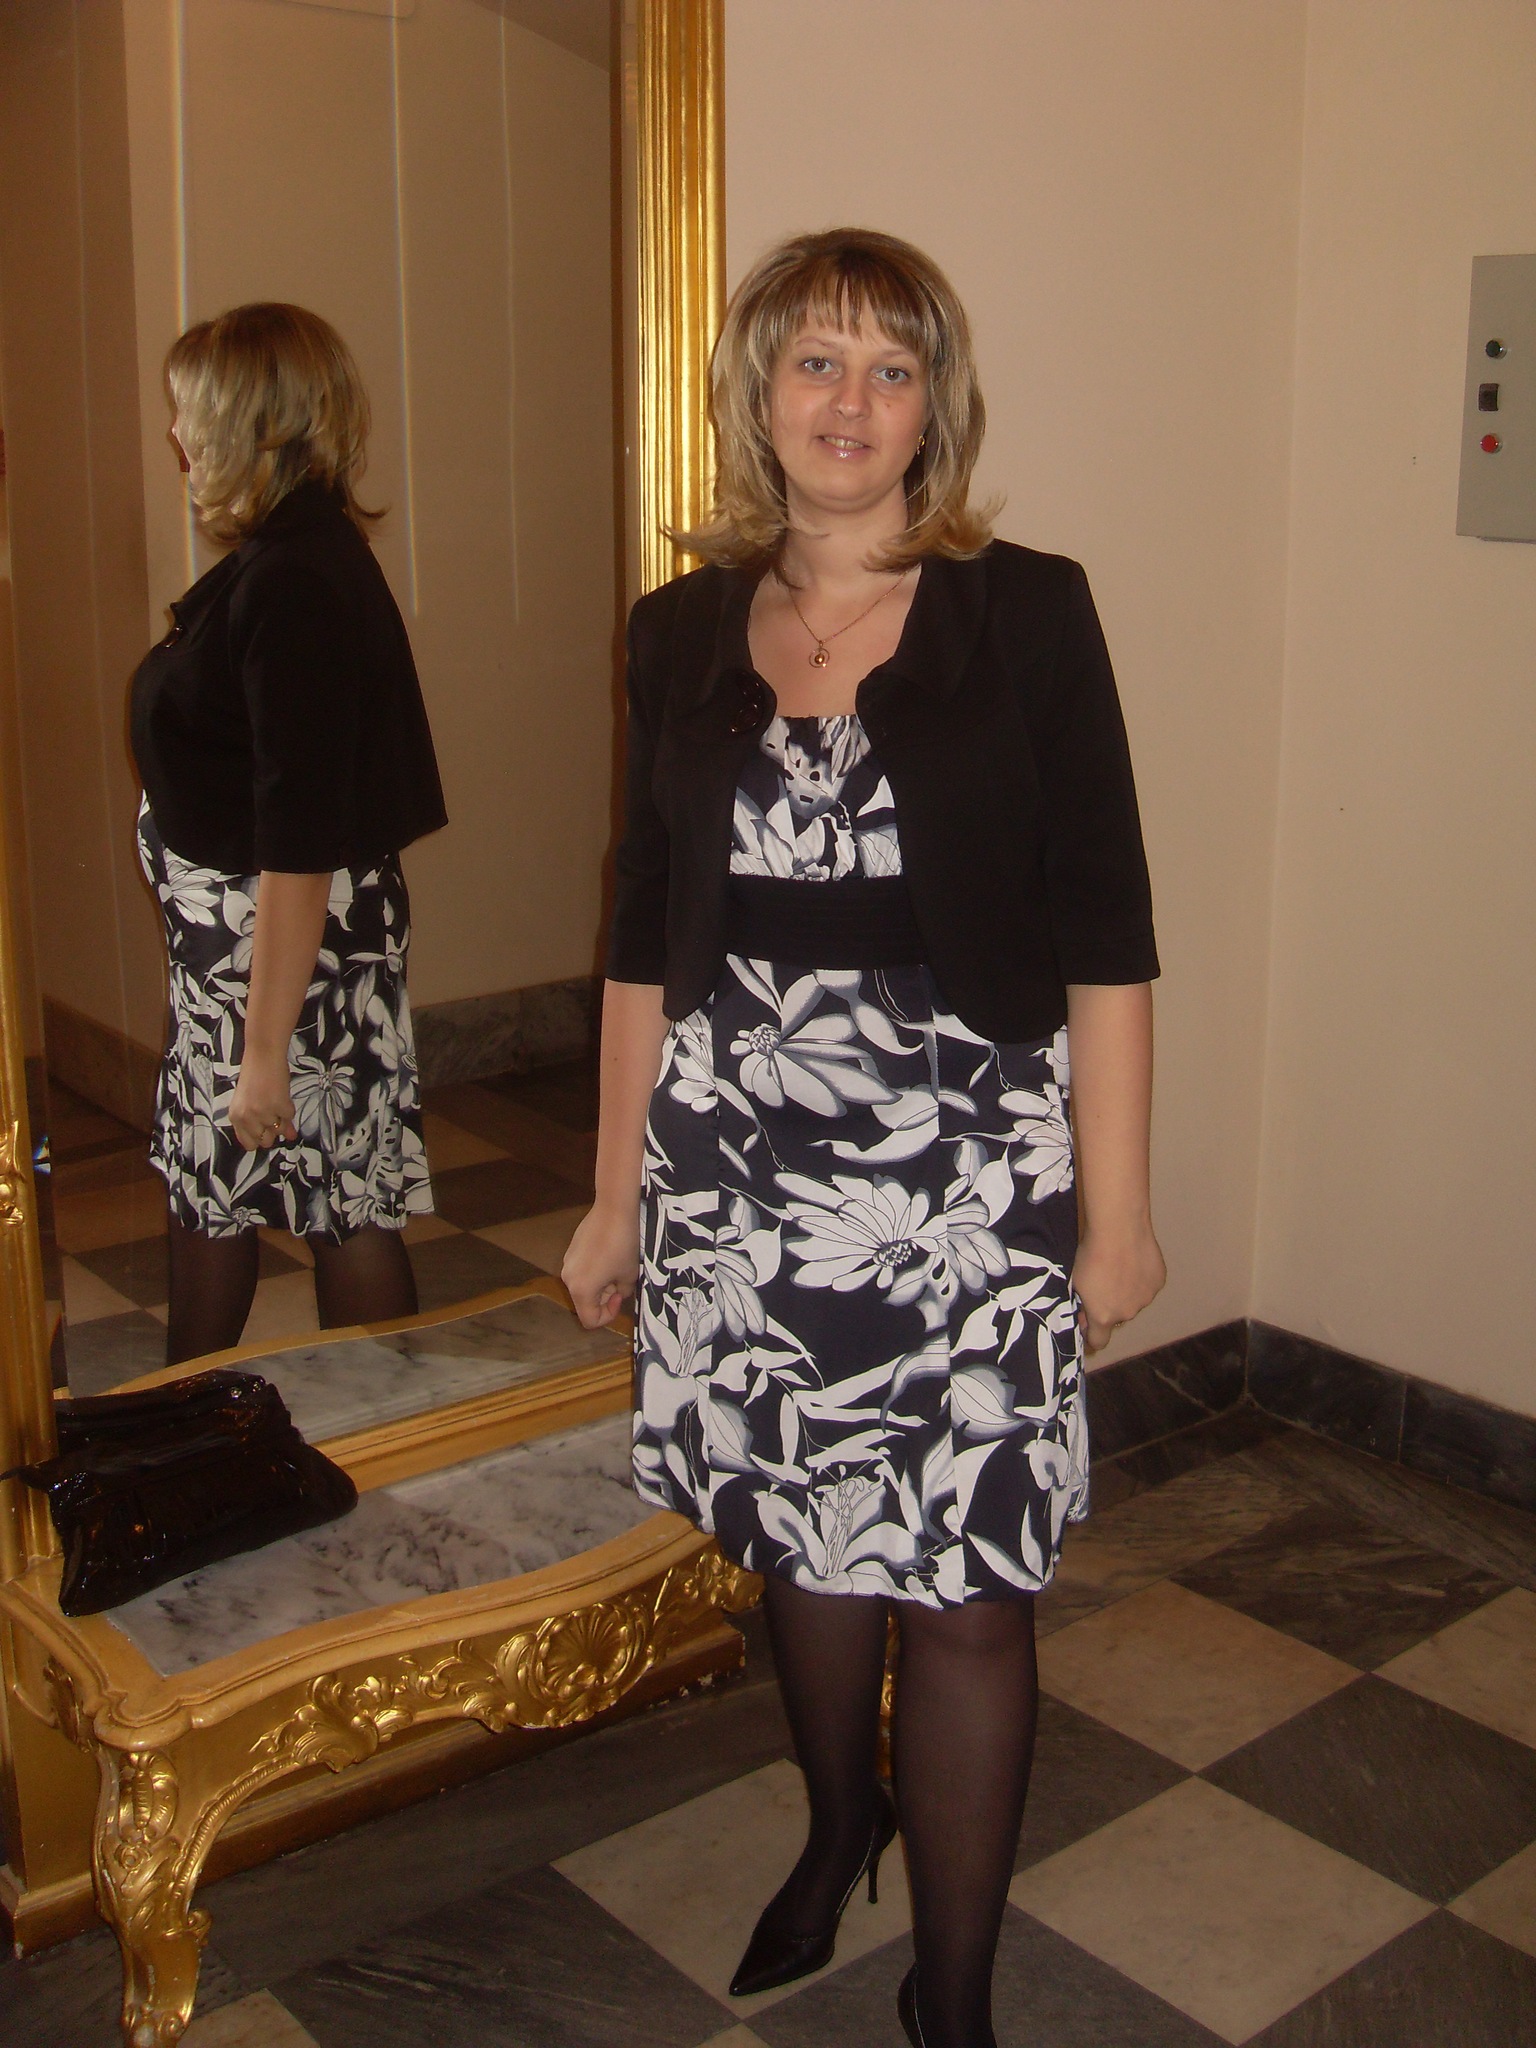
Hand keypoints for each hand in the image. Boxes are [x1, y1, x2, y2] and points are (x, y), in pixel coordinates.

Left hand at [229, 1049, 297, 1152]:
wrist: (263, 1055)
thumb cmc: (254, 1073)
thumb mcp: (249, 1101)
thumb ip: (259, 1121)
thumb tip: (281, 1135)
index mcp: (236, 1116)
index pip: (248, 1143)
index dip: (259, 1139)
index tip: (265, 1133)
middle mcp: (247, 1117)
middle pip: (265, 1141)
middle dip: (272, 1132)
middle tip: (274, 1118)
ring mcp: (263, 1113)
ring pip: (279, 1130)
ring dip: (281, 1119)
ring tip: (277, 1102)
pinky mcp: (279, 1106)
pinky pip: (289, 1117)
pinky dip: (289, 1109)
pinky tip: (283, 1098)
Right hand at [562, 1200, 640, 1329]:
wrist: (613, 1209)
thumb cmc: (623, 1243)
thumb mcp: (629, 1275)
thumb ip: (622, 1293)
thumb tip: (617, 1293)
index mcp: (581, 1290)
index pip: (590, 1320)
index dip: (608, 1315)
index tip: (620, 1296)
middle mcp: (569, 1278)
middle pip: (585, 1303)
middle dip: (605, 1298)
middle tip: (621, 1281)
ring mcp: (568, 1262)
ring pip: (584, 1286)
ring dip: (600, 1284)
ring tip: (617, 1266)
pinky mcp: (571, 1249)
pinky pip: (582, 1270)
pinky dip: (595, 1270)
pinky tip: (610, 1254)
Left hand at [1072, 1221, 1165, 1353]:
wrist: (1119, 1230)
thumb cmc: (1091, 1254)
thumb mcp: (1077, 1282)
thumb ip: (1084, 1303)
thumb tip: (1087, 1315)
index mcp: (1103, 1316)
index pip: (1099, 1341)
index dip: (1092, 1335)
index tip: (1088, 1324)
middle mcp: (1127, 1313)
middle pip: (1117, 1317)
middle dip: (1110, 1306)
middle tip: (1103, 1282)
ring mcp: (1146, 1299)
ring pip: (1134, 1301)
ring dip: (1127, 1292)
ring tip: (1121, 1266)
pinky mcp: (1159, 1282)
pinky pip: (1147, 1286)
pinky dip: (1142, 1278)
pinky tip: (1135, 1260)